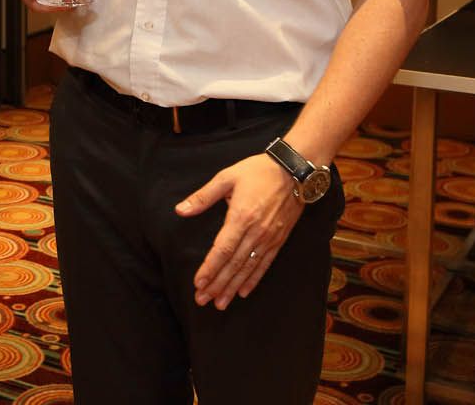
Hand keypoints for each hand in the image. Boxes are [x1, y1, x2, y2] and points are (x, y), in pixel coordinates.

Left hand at [175, 154, 302, 309]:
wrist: (294, 171)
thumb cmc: (258, 171)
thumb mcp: (226, 177)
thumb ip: (203, 197)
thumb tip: (180, 210)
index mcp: (241, 217)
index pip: (222, 250)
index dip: (210, 269)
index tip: (198, 283)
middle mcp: (256, 232)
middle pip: (233, 264)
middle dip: (217, 284)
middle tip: (202, 300)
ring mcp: (269, 238)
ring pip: (248, 269)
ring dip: (232, 287)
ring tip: (220, 303)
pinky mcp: (278, 240)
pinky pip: (264, 265)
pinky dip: (253, 280)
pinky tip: (243, 291)